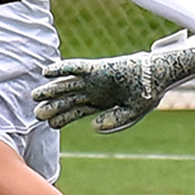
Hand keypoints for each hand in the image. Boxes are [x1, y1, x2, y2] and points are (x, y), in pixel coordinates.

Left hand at [33, 32, 194, 132]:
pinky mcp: (98, 67)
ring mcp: (95, 79)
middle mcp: (94, 91)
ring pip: (68, 85)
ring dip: (52, 90)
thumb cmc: (148, 93)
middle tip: (36, 114)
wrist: (159, 75)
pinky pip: (76, 67)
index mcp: (101, 103)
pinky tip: (47, 72)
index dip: (63, 118)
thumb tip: (94, 127)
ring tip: (35, 95)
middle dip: (53, 106)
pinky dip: (61, 69)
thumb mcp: (132, 112)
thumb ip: (114, 121)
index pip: (77, 112)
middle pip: (69, 100)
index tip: (50, 125)